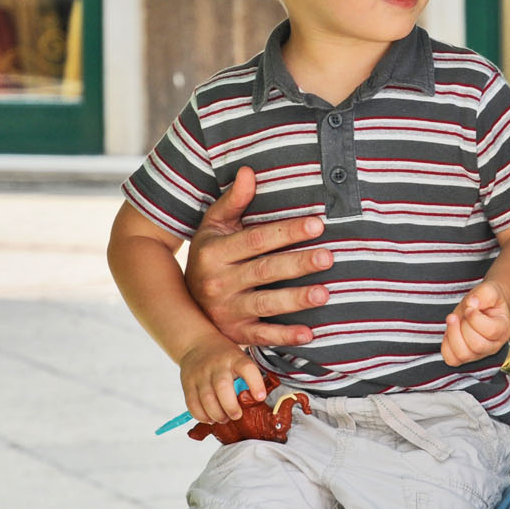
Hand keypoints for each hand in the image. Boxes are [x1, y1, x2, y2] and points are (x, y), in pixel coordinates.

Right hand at [179, 334, 262, 423]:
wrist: (196, 343)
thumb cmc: (223, 356)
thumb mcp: (239, 358)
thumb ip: (246, 376)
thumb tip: (255, 402)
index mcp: (234, 358)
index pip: (247, 368)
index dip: (255, 383)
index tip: (260, 397)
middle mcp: (217, 365)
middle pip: (223, 386)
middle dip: (231, 407)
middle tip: (236, 415)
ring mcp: (201, 374)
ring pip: (207, 398)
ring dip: (217, 414)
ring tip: (224, 419)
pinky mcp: (188, 383)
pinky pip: (192, 404)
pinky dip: (201, 416)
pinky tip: (209, 418)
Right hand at [185, 166, 331, 347]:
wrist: (181, 302)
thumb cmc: (209, 255)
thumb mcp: (213, 226)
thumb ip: (233, 200)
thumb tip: (249, 171)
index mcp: (215, 252)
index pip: (256, 239)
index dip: (286, 231)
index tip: (317, 224)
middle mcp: (219, 282)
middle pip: (264, 270)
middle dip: (297, 263)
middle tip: (328, 257)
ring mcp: (226, 310)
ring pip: (265, 304)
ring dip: (295, 300)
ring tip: (325, 294)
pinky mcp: (235, 333)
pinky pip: (261, 336)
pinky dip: (284, 337)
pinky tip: (309, 333)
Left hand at [441, 281, 509, 365]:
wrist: (482, 306)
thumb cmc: (486, 299)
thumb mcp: (488, 290)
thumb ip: (482, 295)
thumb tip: (471, 303)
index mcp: (504, 330)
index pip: (491, 331)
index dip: (475, 318)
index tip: (469, 307)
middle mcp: (493, 346)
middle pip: (477, 345)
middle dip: (464, 325)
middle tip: (463, 312)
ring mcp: (478, 355)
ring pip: (463, 355)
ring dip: (453, 334)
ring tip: (453, 318)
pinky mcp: (464, 358)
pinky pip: (451, 359)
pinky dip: (446, 345)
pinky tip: (450, 330)